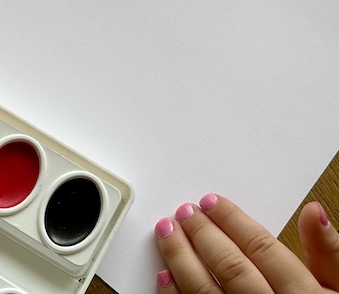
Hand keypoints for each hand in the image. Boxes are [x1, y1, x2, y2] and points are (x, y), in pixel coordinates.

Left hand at [154, 194, 338, 292]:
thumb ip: (328, 252)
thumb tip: (311, 211)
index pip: (262, 249)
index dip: (232, 220)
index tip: (211, 202)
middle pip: (231, 267)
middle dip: (203, 234)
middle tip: (184, 211)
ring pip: (206, 291)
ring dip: (181, 258)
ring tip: (167, 232)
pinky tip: (164, 275)